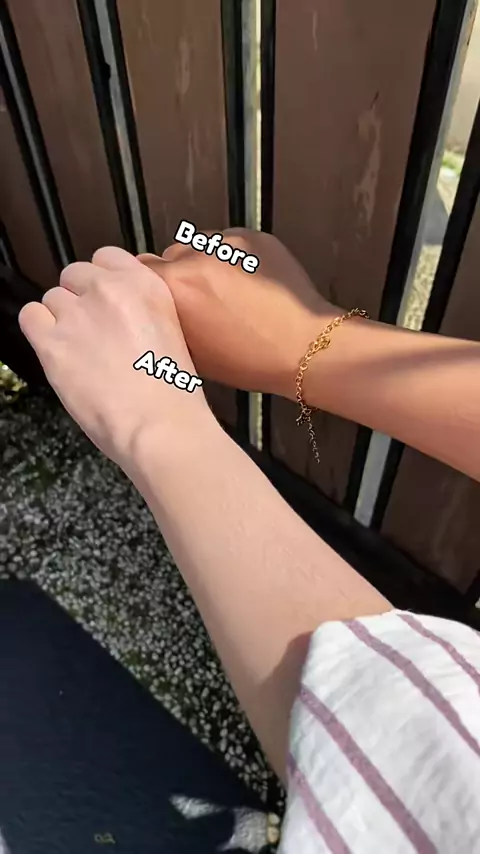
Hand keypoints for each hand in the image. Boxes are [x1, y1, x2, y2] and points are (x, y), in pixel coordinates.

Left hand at [19, 247, 211, 466]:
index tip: (104, 301)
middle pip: (74, 275)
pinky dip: (39, 331)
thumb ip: (141, 311)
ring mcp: (77, 314)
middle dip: (80, 300)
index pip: (106, 257)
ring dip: (60, 320)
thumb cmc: (172, 393)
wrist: (157, 424)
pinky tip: (57, 351)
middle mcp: (108, 290)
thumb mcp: (171, 332)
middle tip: (92, 332)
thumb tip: (117, 315)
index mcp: (144, 284)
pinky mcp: (52, 342)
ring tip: (78, 350)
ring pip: (52, 298)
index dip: (100, 281)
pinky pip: (30, 317)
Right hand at [138, 229, 337, 398]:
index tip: (159, 297)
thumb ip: (165, 321)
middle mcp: (196, 256)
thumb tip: (152, 306)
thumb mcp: (192, 352)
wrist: (304, 347)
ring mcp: (227, 242)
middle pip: (170, 256)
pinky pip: (230, 244)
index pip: (140, 269)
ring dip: (204, 263)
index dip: (149, 285)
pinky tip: (248, 285)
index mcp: (175, 286)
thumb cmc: (248, 360)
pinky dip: (233, 260)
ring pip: (200, 246)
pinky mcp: (253, 237)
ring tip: (226, 292)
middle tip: (197, 300)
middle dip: (178, 275)